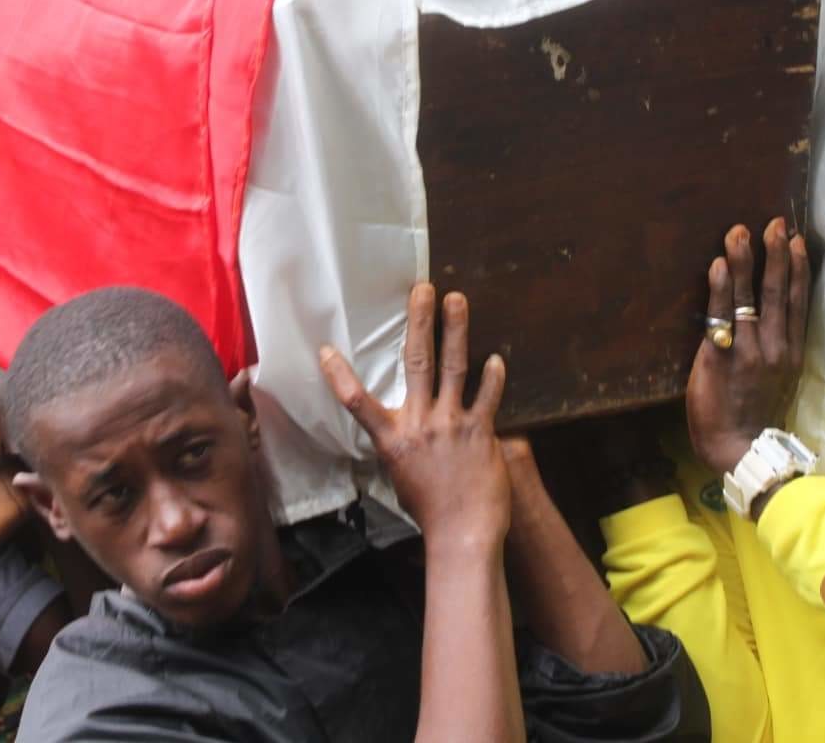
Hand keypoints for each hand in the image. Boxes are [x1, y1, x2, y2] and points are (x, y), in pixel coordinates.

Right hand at [319, 284, 511, 555]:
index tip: (326, 349)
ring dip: (456, 329)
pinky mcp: (481, 432)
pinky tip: (497, 358)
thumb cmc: (430, 511)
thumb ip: (401, 446)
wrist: (462, 535)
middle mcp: (420, 424)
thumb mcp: (402, 476)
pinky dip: (493, 377)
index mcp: (393, 439)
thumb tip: (399, 431)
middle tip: (422, 289)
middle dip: (419, 322)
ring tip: (457, 299)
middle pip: (417, 362)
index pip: (357, 403)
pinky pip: (487, 397)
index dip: (339, 376)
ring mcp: (451, 424)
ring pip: (453, 367)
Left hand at [686, 218, 810, 474]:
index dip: (799, 269)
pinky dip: (721, 289)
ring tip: (739, 232)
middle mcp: (776, 347)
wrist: (741, 450)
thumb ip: (778, 351)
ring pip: (751, 299)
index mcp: (792, 352)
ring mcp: (751, 352)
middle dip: (777, 255)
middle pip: (779, 293)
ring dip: (745, 262)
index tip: (798, 240)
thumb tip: (772, 324)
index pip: (799, 302)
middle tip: (774, 223)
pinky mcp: (722, 359)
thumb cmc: (755, 417)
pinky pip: (721, 317)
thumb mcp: (780, 381)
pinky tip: (718, 264)